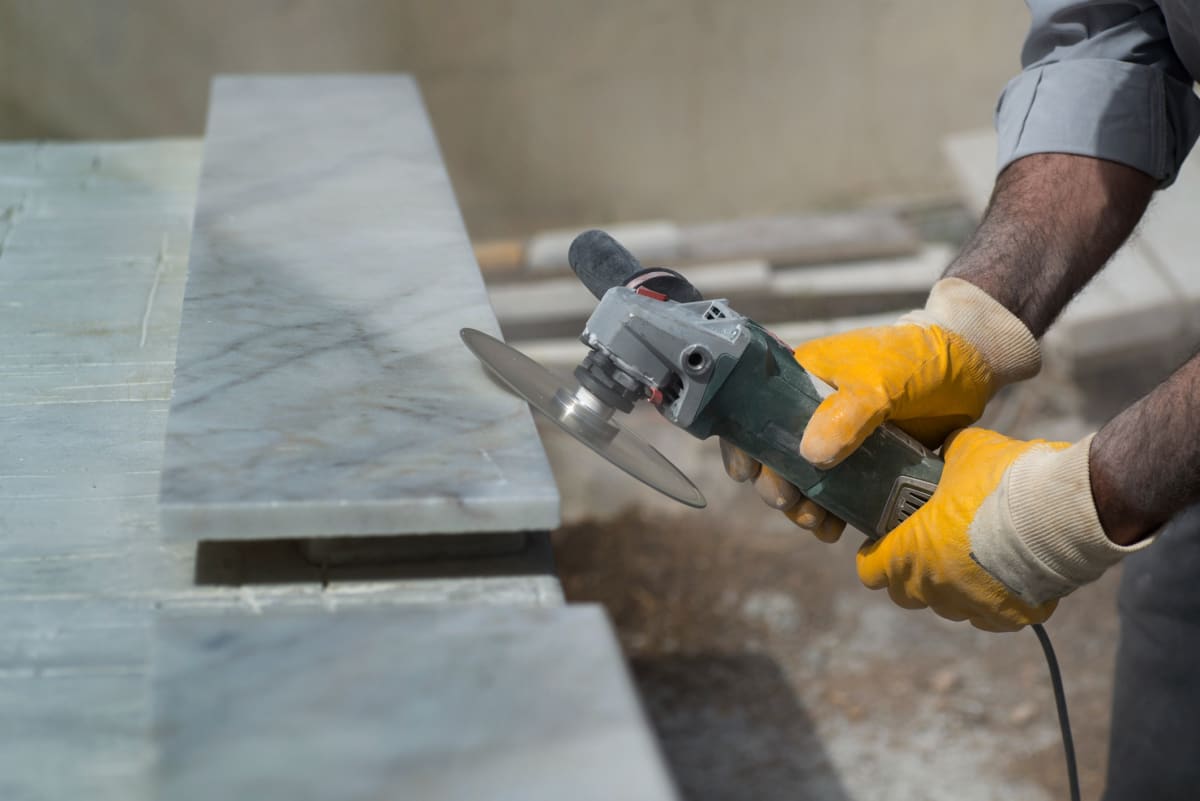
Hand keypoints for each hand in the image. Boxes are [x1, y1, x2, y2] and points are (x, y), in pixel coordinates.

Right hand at [722, 277, 1040, 536]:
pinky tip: (838, 530)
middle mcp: (812, 414)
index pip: (755, 414)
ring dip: (803, 507)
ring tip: (816, 523)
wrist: (970, 369)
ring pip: (806, 483)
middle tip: (788, 503)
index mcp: (802, 382)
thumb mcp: (879, 379)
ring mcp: (840, 442)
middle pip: (776, 458)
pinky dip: (834, 515)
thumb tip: (811, 457)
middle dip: (777, 485)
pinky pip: (841, 496)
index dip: (743, 445)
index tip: (747, 474)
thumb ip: (847, 414)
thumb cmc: (916, 359)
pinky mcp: (867, 466)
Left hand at [857, 427, 1148, 630]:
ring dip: (952, 588)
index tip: (884, 542)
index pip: (870, 572)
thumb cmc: (1002, 480)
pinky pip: (992, 616)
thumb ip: (946, 456)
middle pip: (907, 594)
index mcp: (911, 552)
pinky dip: (994, 599)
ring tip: (971, 558)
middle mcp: (936, 588)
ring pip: (950, 606)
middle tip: (927, 548)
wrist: (1062, 512)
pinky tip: (1005, 575)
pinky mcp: (1013, 616)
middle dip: (911, 574)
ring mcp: (974, 606)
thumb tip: (946, 451)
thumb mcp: (965, 450)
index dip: (875, 557)